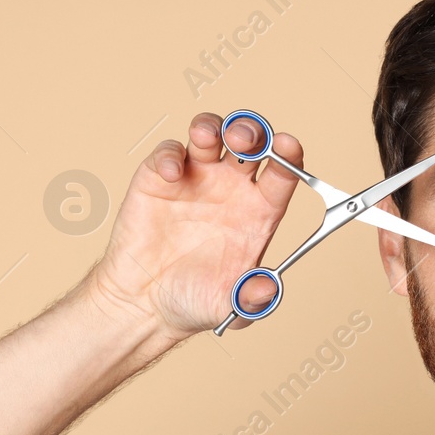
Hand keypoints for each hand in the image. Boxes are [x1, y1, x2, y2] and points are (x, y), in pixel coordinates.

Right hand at [85, 112, 303, 339]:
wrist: (145, 303)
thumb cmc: (194, 300)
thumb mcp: (229, 307)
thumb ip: (252, 298)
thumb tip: (269, 287)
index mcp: (259, 210)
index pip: (282, 173)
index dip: (289, 155)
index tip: (288, 146)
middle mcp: (231, 187)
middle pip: (249, 142)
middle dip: (250, 132)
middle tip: (243, 140)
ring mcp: (196, 178)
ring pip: (210, 134)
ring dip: (211, 127)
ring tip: (207, 137)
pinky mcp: (159, 178)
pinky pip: (168, 153)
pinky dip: (169, 156)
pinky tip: (170, 174)